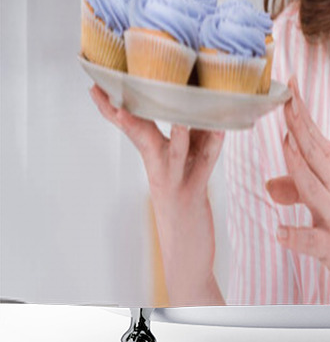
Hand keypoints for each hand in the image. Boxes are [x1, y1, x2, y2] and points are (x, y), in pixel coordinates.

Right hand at [90, 84, 224, 304]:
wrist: (187, 256)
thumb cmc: (187, 205)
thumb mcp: (186, 165)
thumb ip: (191, 138)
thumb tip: (198, 107)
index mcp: (154, 160)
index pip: (132, 128)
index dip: (113, 108)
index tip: (98, 85)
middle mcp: (159, 169)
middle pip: (140, 136)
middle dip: (125, 114)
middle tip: (113, 94)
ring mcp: (175, 182)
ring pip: (170, 152)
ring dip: (173, 130)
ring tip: (171, 108)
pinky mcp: (194, 194)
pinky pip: (203, 167)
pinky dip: (211, 147)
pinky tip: (220, 131)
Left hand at [265, 76, 329, 294]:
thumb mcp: (328, 203)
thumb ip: (297, 191)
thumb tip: (270, 185)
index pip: (313, 136)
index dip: (300, 112)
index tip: (289, 85)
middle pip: (314, 152)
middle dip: (299, 126)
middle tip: (286, 98)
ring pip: (313, 188)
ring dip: (299, 167)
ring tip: (286, 145)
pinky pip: (313, 240)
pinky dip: (297, 236)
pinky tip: (280, 232)